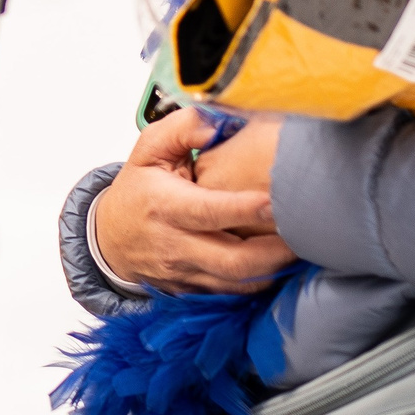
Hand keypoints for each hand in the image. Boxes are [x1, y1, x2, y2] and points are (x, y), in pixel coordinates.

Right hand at [89, 108, 295, 293]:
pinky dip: (260, 282)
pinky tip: (279, 264)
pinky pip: (234, 293)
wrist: (110, 238)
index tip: (273, 201)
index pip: (207, 211)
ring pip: (238, 283)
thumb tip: (219, 121)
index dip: (243, 210)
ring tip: (301, 248)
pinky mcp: (194, 290)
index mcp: (164, 206)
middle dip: (274, 251)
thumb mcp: (148, 150)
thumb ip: (182, 128)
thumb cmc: (137, 190)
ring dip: (274, 269)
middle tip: (303, 231)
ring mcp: (185, 272)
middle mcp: (174, 244)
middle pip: (232, 260)